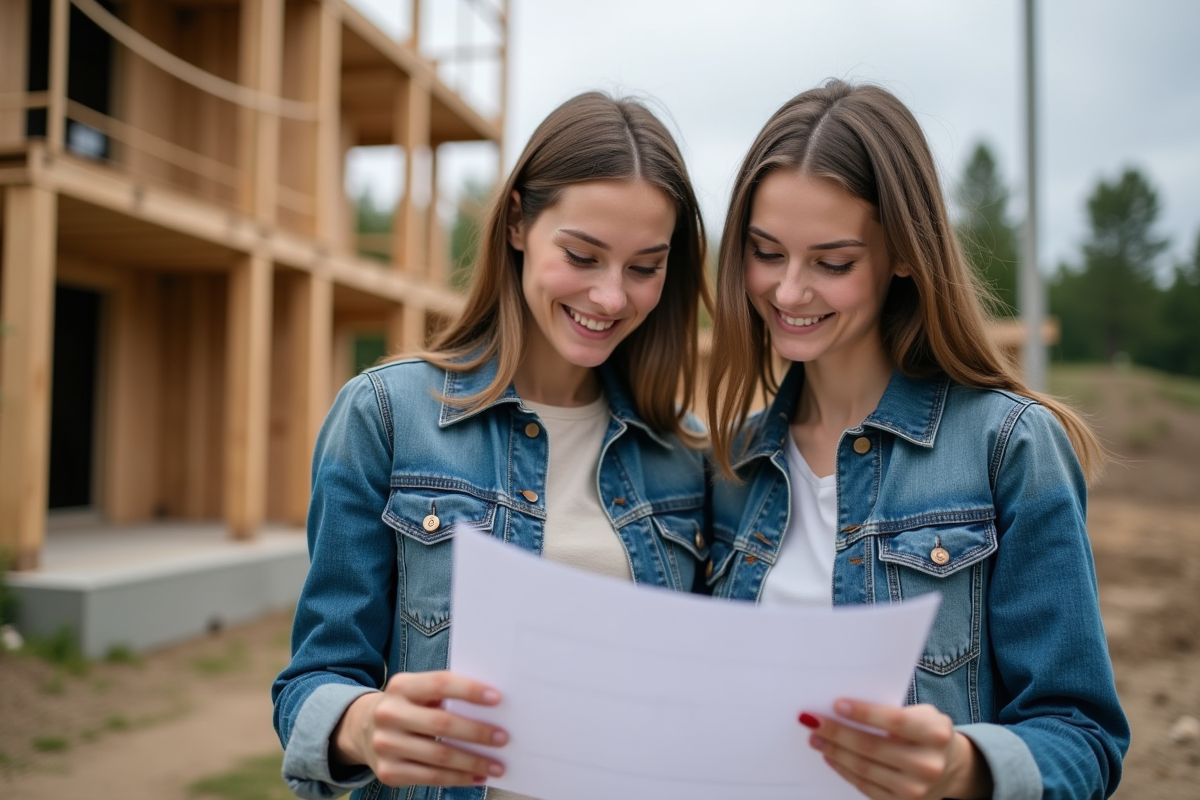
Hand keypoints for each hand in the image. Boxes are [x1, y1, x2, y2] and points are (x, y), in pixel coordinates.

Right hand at [333, 671, 507, 786]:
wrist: (363, 729)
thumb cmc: (407, 706)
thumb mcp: (417, 690)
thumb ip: (446, 694)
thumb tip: (491, 709)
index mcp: (401, 686)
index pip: (440, 684)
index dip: (470, 691)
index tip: (497, 699)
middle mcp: (389, 714)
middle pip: (442, 724)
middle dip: (477, 732)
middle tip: (503, 738)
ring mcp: (386, 745)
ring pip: (439, 756)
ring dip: (473, 762)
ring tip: (497, 765)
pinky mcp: (387, 772)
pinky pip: (430, 778)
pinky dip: (458, 779)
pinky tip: (476, 777)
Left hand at [798, 699, 991, 799]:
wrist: (950, 767)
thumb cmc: (927, 732)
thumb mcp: (922, 714)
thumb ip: (893, 711)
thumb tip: (844, 709)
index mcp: (935, 734)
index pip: (894, 721)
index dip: (864, 713)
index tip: (836, 704)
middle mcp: (927, 764)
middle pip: (872, 747)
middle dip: (837, 733)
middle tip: (813, 721)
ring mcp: (916, 789)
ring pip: (864, 768)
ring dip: (834, 752)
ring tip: (816, 738)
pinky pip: (865, 786)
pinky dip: (844, 770)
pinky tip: (831, 758)